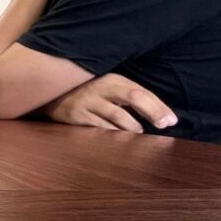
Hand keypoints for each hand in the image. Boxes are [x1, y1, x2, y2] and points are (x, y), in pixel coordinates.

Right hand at [43, 73, 177, 131]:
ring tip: (139, 136)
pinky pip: (98, 128)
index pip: (141, 91)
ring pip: (116, 115)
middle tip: (164, 125)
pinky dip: (111, 135)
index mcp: (112, 79)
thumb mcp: (106, 88)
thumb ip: (127, 97)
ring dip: (132, 128)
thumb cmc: (86, 92)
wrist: (48, 92)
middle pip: (133, 97)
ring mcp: (88, 102)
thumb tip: (158, 113)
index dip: (158, 106)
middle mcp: (101, 88)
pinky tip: (119, 141)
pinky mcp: (76, 116)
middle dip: (152, 111)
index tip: (171, 121)